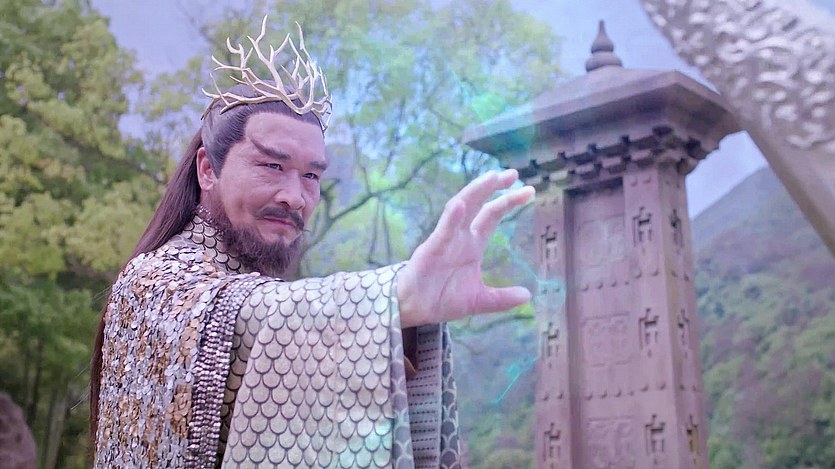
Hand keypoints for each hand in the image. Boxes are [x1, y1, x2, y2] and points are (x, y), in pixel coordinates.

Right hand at [397, 169, 534, 327]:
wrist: (414, 309)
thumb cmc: (442, 298)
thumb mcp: (479, 300)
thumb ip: (502, 298)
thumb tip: (528, 295)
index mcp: (472, 244)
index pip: (492, 215)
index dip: (508, 202)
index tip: (530, 191)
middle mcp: (460, 236)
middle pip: (478, 204)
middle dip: (494, 187)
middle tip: (513, 173)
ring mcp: (445, 240)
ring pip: (460, 209)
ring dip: (474, 192)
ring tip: (491, 178)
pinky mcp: (430, 250)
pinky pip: (442, 231)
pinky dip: (451, 218)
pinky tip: (461, 205)